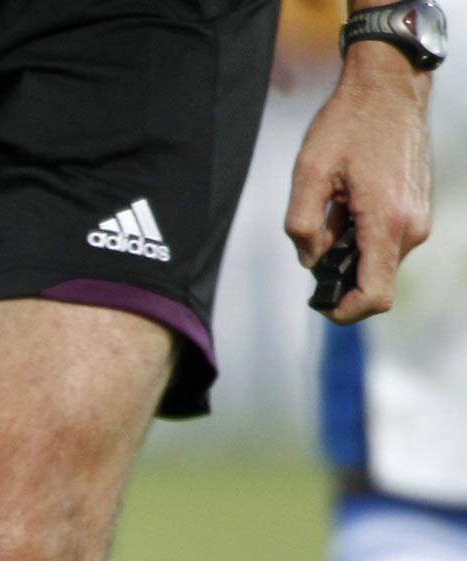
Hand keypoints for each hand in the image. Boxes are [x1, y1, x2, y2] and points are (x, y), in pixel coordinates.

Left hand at [284, 41, 432, 322]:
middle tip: (316, 239)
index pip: (374, 297)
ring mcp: (418, 218)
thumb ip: (303, 225)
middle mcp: (411, 227)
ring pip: (378, 261)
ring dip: (349, 251)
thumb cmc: (348, 125)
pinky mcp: (416, 210)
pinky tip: (347, 204)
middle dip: (340, 274)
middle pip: (373, 282)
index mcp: (386, 223)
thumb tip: (311, 259)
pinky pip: (385, 241)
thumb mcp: (309, 173)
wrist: (388, 88)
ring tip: (333, 211)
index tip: (319, 302)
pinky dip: (361, 236)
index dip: (343, 311)